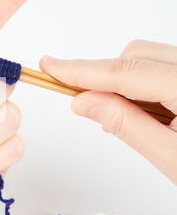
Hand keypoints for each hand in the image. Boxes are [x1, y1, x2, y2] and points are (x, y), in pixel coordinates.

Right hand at [40, 40, 176, 184]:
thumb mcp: (172, 157)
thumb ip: (125, 124)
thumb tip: (84, 101)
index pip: (126, 72)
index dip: (82, 69)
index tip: (51, 66)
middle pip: (137, 56)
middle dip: (106, 79)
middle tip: (88, 107)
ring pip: (148, 60)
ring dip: (126, 85)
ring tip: (137, 122)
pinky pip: (162, 67)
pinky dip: (144, 87)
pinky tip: (152, 113)